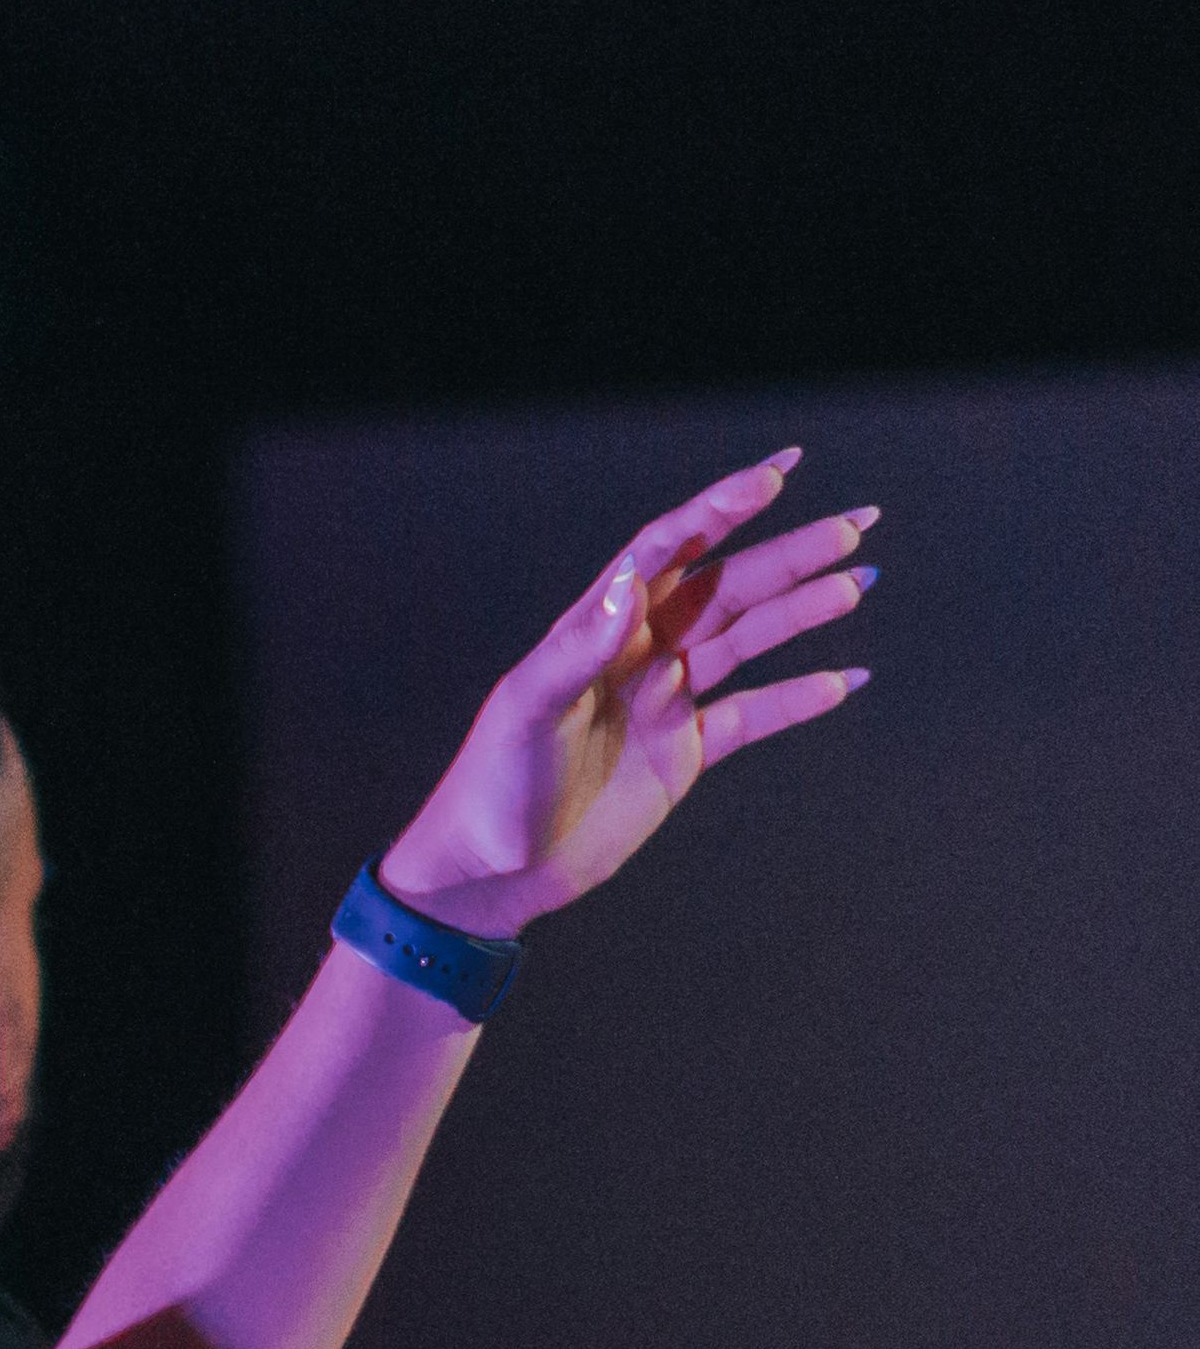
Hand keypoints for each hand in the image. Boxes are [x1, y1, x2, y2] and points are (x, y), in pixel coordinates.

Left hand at [376, 453, 875, 937]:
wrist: (492, 873)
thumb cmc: (490, 787)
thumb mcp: (525, 712)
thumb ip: (577, 650)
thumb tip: (627, 583)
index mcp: (595, 630)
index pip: (666, 551)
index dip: (718, 509)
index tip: (775, 475)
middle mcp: (636, 655)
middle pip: (724, 588)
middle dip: (787, 555)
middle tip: (854, 525)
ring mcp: (663, 702)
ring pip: (746, 641)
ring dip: (801, 611)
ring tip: (858, 582)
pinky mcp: (681, 754)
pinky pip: (752, 715)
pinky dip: (798, 698)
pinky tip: (846, 679)